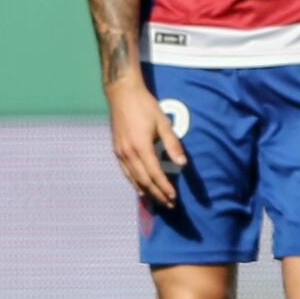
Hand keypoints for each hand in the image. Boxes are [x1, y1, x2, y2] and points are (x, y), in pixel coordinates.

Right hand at [106, 73, 185, 207]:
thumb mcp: (163, 123)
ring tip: (156, 200)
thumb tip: (182, 163)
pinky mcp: (116, 150)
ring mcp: (120, 152)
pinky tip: (140, 187)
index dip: (165, 187)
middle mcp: (129, 153)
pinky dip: (134, 182)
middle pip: (144, 180)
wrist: (121, 94)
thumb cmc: (145, 105)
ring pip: (133, 178)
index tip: (174, 198)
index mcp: (141, 147)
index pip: (155, 174)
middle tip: (168, 204)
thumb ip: (172, 144)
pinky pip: (125, 172)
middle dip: (157, 194)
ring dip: (146, 191)